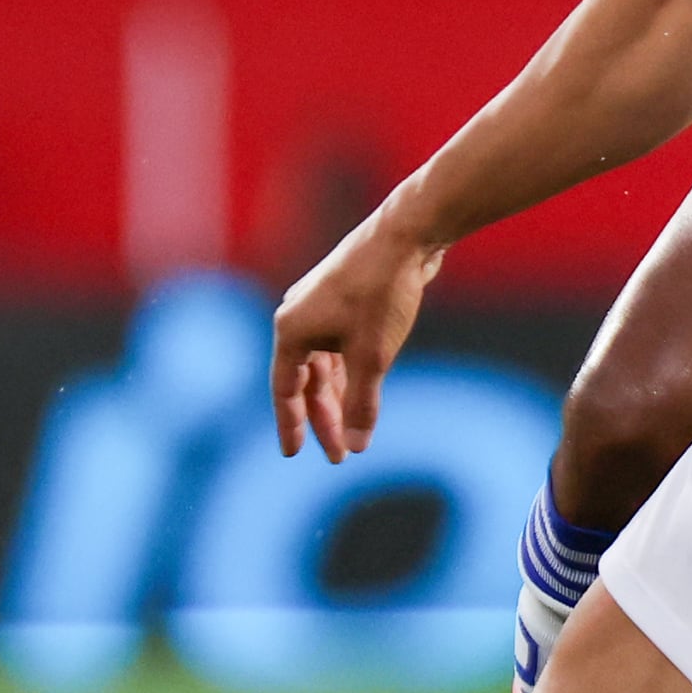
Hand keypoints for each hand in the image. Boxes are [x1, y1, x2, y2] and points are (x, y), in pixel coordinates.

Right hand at [272, 203, 444, 461]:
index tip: (293, 454)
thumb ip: (361, 405)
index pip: (285, 390)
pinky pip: (338, 347)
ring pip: (323, 364)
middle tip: (337, 456)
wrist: (406, 236)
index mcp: (291, 330)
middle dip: (322, 418)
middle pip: (305, 380)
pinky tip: (362, 389)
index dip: (290, 425)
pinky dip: (348, 372)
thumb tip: (355, 447)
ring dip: (337, 396)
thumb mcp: (372, 358)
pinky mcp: (342, 298)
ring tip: (352, 429)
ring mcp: (319, 305)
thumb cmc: (382, 294)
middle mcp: (298, 316)